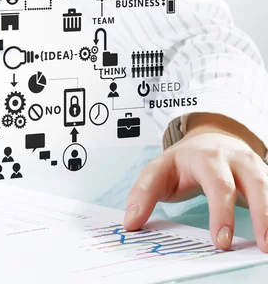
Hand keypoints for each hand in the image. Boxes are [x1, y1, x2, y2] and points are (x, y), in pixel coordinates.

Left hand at [123, 113, 267, 252]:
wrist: (211, 138)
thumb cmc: (183, 162)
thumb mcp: (158, 170)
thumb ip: (143, 194)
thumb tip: (130, 223)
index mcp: (206, 157)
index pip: (216, 184)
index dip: (220, 214)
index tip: (220, 242)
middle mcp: (235, 159)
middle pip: (251, 184)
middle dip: (256, 216)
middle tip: (246, 246)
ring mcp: (254, 166)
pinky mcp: (265, 176)